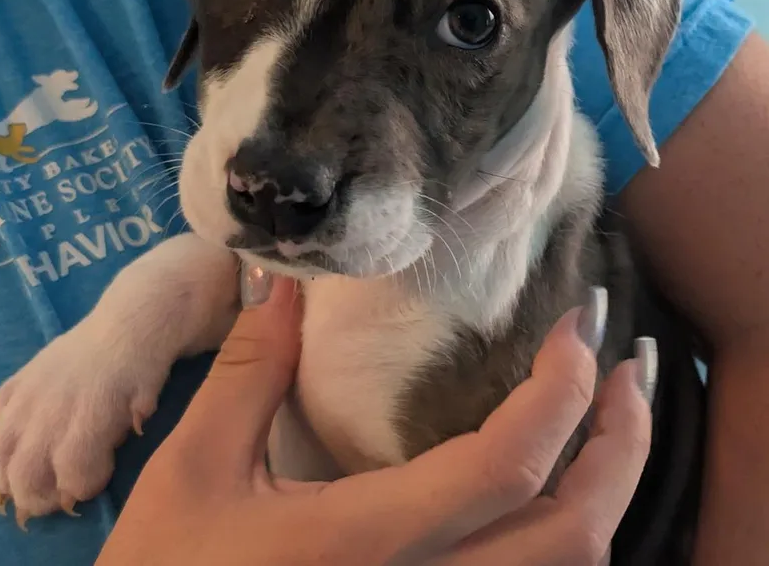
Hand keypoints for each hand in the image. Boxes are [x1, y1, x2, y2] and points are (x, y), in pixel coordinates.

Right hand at [96, 277, 653, 565]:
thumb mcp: (193, 469)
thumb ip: (248, 370)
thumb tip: (283, 282)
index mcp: (369, 542)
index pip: (504, 468)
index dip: (557, 391)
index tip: (574, 325)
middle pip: (574, 535)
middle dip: (620, 442)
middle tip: (627, 366)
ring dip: (607, 490)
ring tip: (609, 416)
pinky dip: (569, 534)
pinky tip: (556, 486)